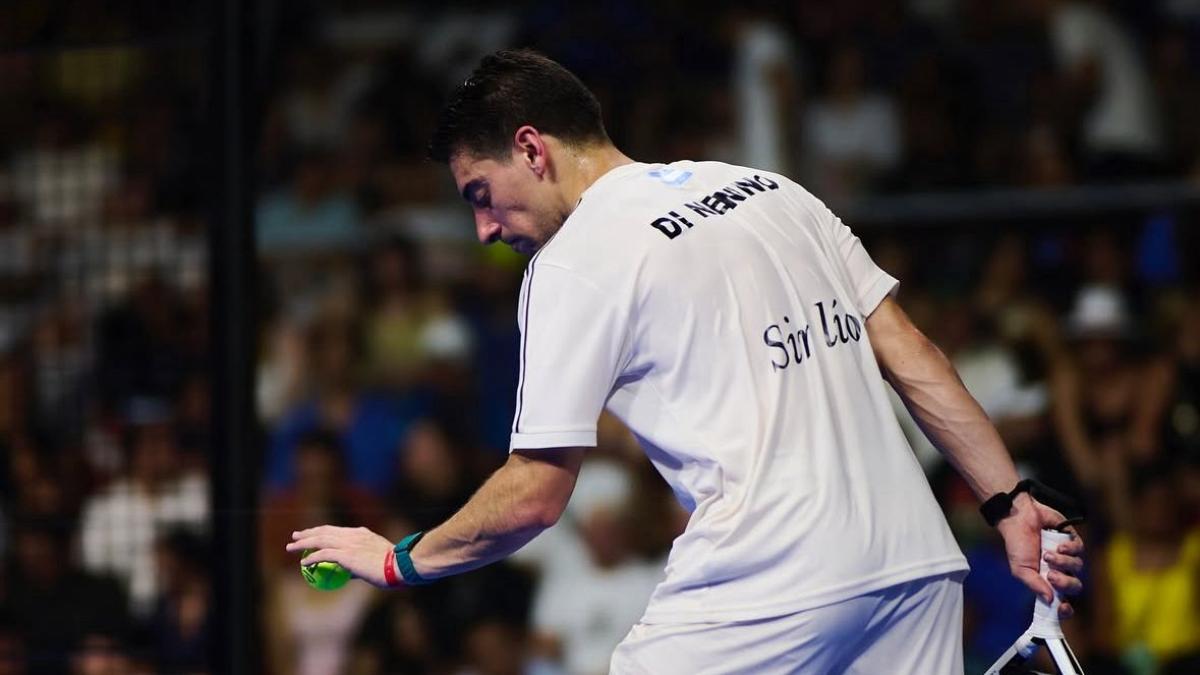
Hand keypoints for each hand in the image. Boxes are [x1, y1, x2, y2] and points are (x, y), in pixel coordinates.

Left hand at [285, 525, 396, 587]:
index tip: (311, 534)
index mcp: (362, 533)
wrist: (400, 565)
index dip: (321, 531)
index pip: (336, 530)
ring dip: (304, 543)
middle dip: (308, 533)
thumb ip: (361, 563)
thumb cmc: (393, 567)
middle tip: (295, 536)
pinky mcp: (347, 555)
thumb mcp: (377, 560)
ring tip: (291, 547)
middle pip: (325, 531)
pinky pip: (324, 554)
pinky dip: (312, 557)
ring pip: (321, 540)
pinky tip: (303, 563)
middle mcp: (354, 535)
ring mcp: (350, 544)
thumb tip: (350, 573)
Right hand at [995, 493, 1085, 618]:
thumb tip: (1051, 600)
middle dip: (1066, 583)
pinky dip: (1069, 549)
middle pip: (1075, 586)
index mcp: (1047, 581)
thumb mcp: (1021, 569)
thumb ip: (1034, 585)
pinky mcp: (1072, 540)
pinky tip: (1058, 545)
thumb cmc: (1017, 544)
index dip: (1066, 608)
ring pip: (1078, 567)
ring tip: (1047, 554)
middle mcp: (1060, 570)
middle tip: (1051, 575)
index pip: (1062, 600)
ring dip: (1063, 562)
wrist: (1019, 518)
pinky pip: (1080, 550)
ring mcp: (1067, 556)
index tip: (1062, 607)